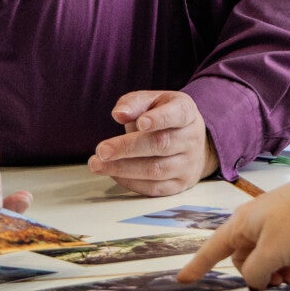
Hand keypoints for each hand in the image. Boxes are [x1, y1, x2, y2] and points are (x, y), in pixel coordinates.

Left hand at [90, 90, 218, 196]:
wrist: (191, 143)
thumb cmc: (164, 118)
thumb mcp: (152, 102)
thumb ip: (134, 103)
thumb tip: (118, 114)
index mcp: (186, 112)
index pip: (177, 114)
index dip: (159, 119)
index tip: (140, 123)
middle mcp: (192, 138)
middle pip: (161, 144)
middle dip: (128, 147)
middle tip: (102, 150)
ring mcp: (188, 163)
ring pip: (156, 169)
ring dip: (123, 168)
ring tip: (97, 164)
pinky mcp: (180, 184)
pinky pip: (154, 188)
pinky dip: (130, 182)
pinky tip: (113, 173)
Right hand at [178, 170, 289, 289]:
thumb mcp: (272, 252)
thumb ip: (256, 270)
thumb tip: (254, 277)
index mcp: (241, 224)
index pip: (213, 249)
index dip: (198, 266)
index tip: (183, 279)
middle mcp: (256, 219)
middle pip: (244, 256)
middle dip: (258, 274)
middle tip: (279, 282)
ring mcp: (278, 218)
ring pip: (269, 253)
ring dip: (279, 269)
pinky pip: (288, 247)